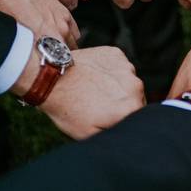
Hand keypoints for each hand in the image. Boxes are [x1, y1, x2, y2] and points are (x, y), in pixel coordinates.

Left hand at [13, 44, 144, 139]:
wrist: (52, 77)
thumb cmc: (68, 109)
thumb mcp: (90, 136)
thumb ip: (115, 137)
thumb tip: (127, 137)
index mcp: (132, 107)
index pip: (139, 117)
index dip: (123, 120)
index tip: (107, 118)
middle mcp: (135, 85)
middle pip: (135, 98)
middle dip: (121, 103)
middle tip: (98, 105)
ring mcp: (125, 66)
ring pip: (127, 81)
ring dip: (116, 86)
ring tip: (93, 90)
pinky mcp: (116, 54)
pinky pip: (118, 66)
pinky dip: (109, 71)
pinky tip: (92, 76)